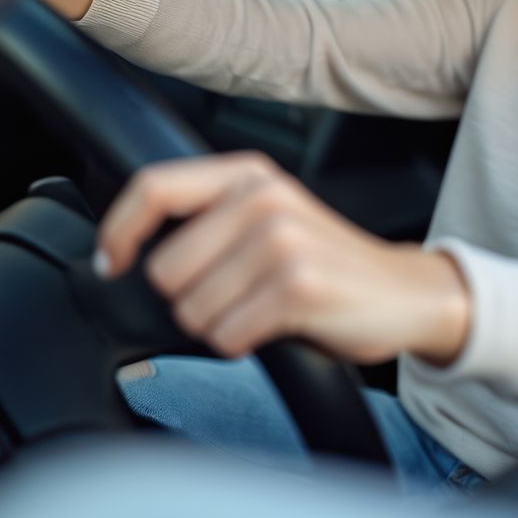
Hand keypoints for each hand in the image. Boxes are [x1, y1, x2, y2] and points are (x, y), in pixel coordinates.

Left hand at [94, 151, 469, 365]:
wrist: (404, 292)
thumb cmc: (327, 262)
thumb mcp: (268, 218)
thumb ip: (210, 219)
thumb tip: (127, 251)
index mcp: (249, 174)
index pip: (153, 188)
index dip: (119, 231)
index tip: (113, 263)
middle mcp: (264, 198)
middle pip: (165, 268)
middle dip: (188, 298)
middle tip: (235, 297)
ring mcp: (283, 240)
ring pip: (191, 309)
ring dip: (217, 325)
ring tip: (260, 310)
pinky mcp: (298, 286)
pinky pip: (226, 335)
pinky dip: (242, 343)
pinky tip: (277, 328)